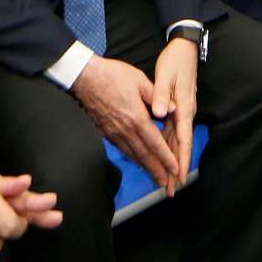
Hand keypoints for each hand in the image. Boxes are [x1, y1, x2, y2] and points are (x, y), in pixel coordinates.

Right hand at [73, 56, 180, 190]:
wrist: (85, 78)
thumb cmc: (113, 76)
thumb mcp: (140, 80)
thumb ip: (158, 96)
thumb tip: (174, 108)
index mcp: (137, 118)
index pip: (155, 143)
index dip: (166, 159)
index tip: (176, 170)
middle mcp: (126, 130)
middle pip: (145, 156)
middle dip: (158, 172)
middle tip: (167, 185)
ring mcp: (114, 133)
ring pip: (133, 155)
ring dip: (146, 169)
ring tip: (156, 179)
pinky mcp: (106, 132)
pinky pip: (123, 150)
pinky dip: (133, 159)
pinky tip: (139, 162)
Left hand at [151, 38, 199, 195]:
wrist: (183, 49)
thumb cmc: (175, 61)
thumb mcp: (167, 75)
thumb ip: (162, 95)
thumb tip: (161, 113)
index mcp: (182, 108)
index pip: (183, 139)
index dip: (180, 159)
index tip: (178, 177)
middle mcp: (183, 113)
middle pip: (180, 146)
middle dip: (175, 169)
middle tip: (170, 190)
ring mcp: (180, 112)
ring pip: (175, 142)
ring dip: (170, 162)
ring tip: (165, 182)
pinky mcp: (175, 110)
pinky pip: (170, 134)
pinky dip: (166, 148)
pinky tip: (159, 158)